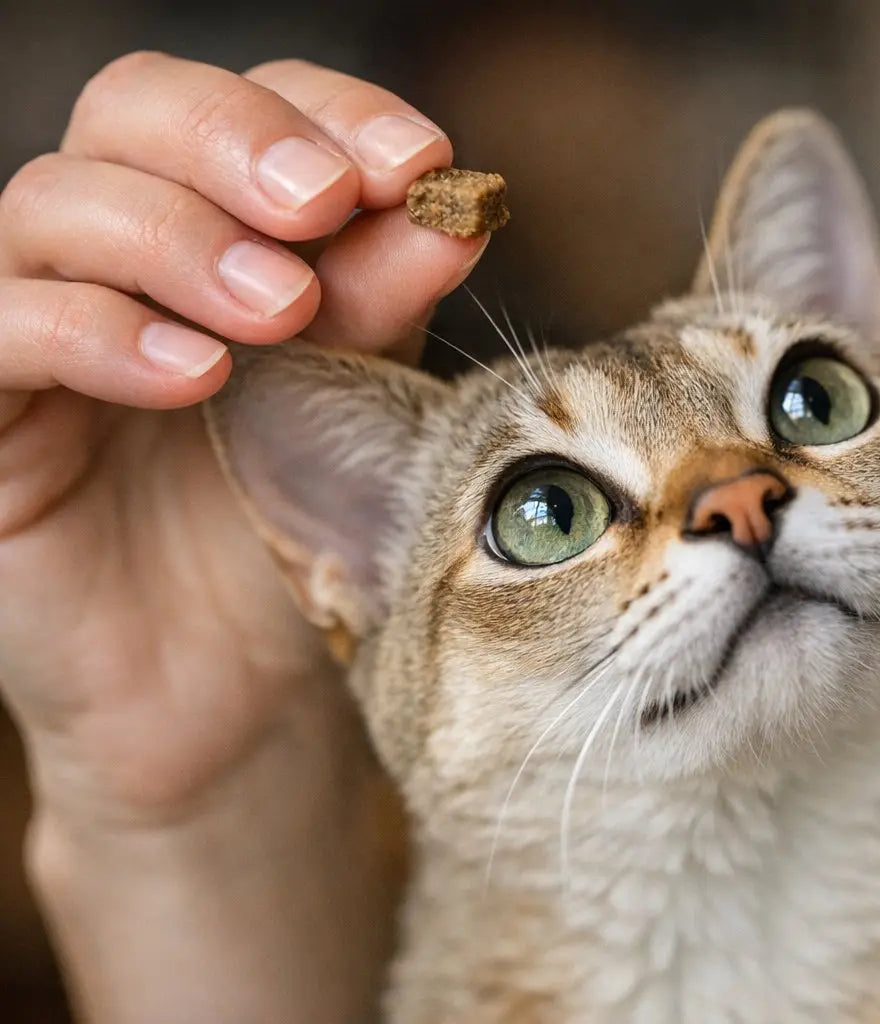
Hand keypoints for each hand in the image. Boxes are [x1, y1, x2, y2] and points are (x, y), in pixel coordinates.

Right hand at [0, 52, 483, 1020]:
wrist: (238, 694)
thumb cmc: (303, 536)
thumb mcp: (365, 404)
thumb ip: (390, 304)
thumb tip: (454, 208)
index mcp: (225, 228)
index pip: (247, 103)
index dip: (323, 106)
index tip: (418, 160)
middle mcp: (123, 255)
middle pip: (132, 108)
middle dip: (237, 138)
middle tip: (324, 203)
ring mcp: (40, 325)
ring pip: (54, 201)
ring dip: (180, 237)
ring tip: (282, 310)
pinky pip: (2, 329)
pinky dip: (97, 330)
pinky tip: (192, 373)